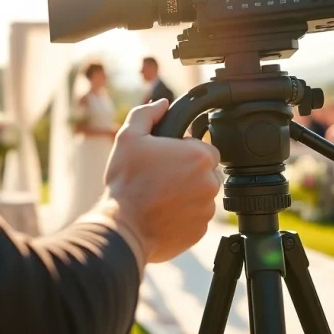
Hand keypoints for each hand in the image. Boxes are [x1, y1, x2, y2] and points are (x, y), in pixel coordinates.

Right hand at [101, 99, 221, 263]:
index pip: (206, 148)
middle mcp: (210, 183)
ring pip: (202, 196)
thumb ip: (147, 114)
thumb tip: (163, 104)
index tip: (168, 158)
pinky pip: (196, 218)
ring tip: (160, 196)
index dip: (185, 151)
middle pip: (207, 172)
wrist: (122, 227)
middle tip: (162, 177)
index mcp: (200, 156)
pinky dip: (184, 215)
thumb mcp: (129, 137)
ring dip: (187, 194)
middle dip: (188, 173)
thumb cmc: (126, 182)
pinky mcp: (200, 230)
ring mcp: (207, 209)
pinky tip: (163, 212)